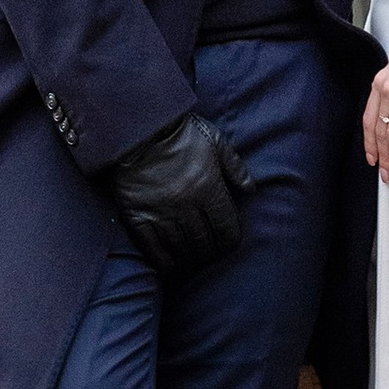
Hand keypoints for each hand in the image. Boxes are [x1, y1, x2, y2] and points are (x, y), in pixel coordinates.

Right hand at [102, 111, 252, 272]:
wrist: (137, 124)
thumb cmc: (179, 130)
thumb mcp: (215, 140)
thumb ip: (235, 166)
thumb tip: (251, 189)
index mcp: (208, 187)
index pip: (226, 230)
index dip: (229, 241)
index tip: (227, 243)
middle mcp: (186, 204)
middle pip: (203, 243)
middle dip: (209, 252)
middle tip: (208, 253)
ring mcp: (160, 211)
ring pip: (180, 248)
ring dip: (188, 257)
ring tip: (190, 257)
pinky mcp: (137, 214)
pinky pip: (152, 247)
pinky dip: (162, 260)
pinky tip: (168, 264)